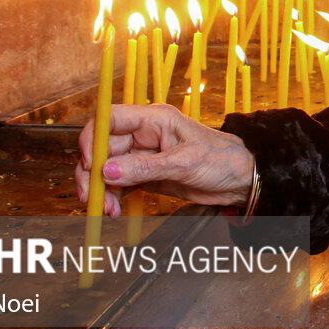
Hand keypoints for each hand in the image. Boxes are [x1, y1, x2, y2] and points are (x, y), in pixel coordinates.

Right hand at [75, 104, 254, 216]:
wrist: (240, 181)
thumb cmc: (221, 160)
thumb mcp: (184, 163)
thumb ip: (144, 167)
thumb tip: (107, 170)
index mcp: (154, 119)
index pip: (110, 118)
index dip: (93, 137)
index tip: (89, 161)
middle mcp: (144, 135)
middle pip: (103, 148)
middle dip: (92, 173)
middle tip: (91, 196)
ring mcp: (143, 156)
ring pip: (107, 169)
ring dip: (101, 189)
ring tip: (107, 209)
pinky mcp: (145, 175)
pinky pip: (119, 184)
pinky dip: (112, 197)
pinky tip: (113, 209)